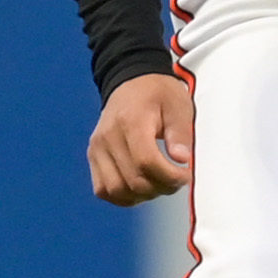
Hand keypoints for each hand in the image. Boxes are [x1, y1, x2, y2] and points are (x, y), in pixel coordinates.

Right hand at [87, 73, 193, 204]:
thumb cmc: (157, 93)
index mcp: (130, 122)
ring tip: (158, 184)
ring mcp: (97, 148)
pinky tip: (140, 188)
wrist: (132, 81)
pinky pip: (103, 189)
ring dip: (141, 195)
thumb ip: (180, 133)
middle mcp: (108, 137)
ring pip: (115, 190)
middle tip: (175, 180)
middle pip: (132, 180)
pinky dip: (122, 196)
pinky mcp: (93, 156)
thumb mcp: (178, 105)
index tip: (184, 175)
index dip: (169, 177)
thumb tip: (181, 159)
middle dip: (160, 188)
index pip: (146, 162)